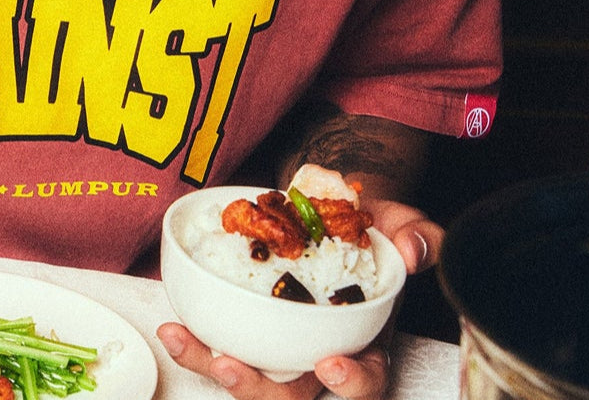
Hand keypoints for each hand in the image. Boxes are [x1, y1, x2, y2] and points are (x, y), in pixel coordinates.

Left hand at [158, 197, 441, 397]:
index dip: (353, 383)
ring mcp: (282, 349)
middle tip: (231, 365)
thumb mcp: (396, 222)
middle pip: (294, 397)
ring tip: (181, 341)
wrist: (331, 207)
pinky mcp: (250, 332)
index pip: (369, 381)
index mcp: (366, 343)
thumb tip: (414, 250)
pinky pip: (222, 347)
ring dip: (211, 367)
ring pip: (250, 380)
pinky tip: (174, 325)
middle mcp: (322, 357)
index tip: (331, 365)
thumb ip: (413, 233)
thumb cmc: (367, 225)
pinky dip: (196, 342)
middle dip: (258, 390)